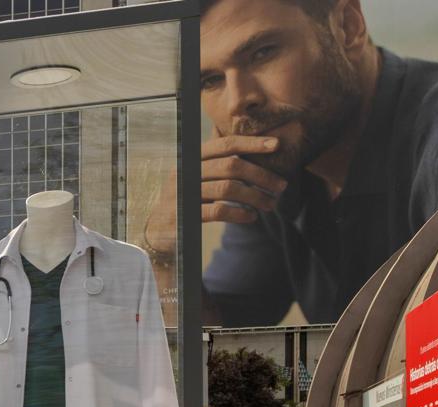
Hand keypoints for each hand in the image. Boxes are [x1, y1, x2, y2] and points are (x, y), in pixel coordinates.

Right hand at [145, 134, 289, 252]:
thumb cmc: (185, 201)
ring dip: (255, 196)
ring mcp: (183, 194)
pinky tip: (251, 217)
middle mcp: (186, 173)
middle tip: (281, 185)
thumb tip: (258, 154)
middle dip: (261, 175)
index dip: (251, 143)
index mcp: (190, 159)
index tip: (277, 145)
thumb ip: (218, 166)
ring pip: (228, 188)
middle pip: (231, 166)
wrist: (156, 231)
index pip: (224, 144)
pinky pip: (219, 211)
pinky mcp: (185, 216)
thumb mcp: (196, 178)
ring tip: (271, 204)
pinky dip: (239, 213)